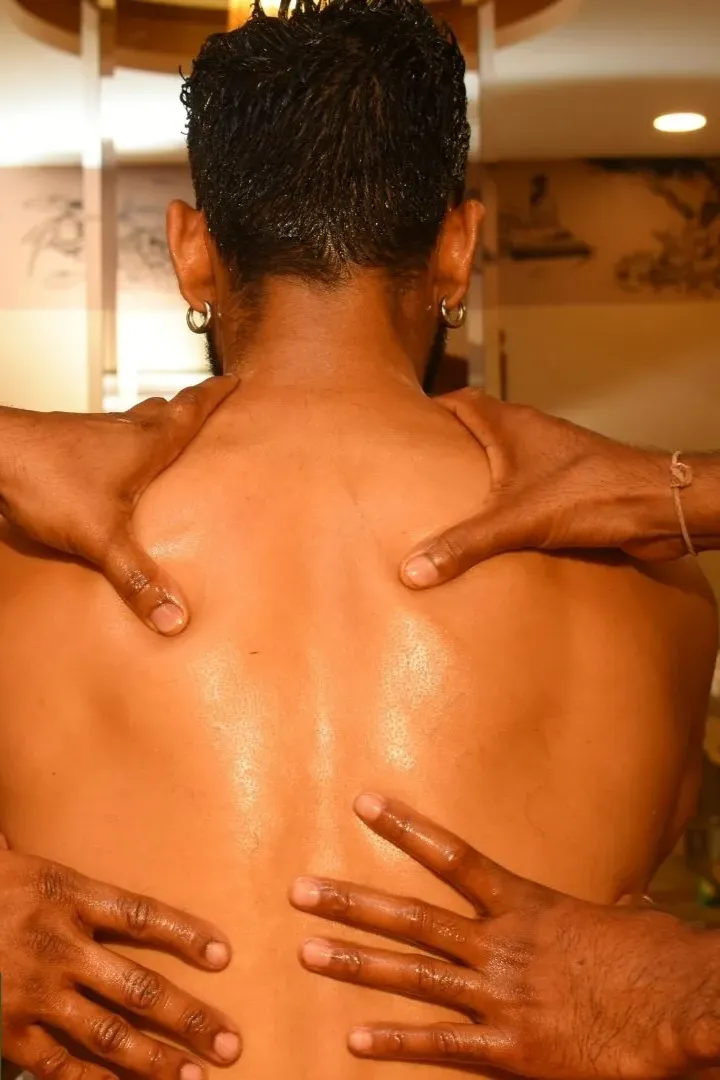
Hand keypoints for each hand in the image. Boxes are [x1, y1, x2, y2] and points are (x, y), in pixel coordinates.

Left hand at [0, 375, 237, 633]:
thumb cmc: (47, 479)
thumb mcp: (100, 537)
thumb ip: (137, 577)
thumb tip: (174, 617)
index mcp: (145, 441)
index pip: (190, 409)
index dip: (214, 396)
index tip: (234, 382)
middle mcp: (122, 429)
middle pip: (165, 411)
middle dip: (189, 411)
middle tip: (207, 414)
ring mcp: (92, 434)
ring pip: (133, 423)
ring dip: (153, 429)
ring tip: (167, 447)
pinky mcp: (67, 444)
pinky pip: (106, 439)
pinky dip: (121, 447)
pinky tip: (114, 472)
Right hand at [0, 845, 240, 1079]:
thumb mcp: (27, 866)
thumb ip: (77, 883)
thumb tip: (114, 871)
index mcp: (68, 895)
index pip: (142, 915)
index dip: (185, 935)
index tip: (223, 955)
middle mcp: (57, 946)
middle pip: (138, 985)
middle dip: (189, 1017)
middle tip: (231, 1041)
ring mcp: (32, 994)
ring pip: (108, 1033)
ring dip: (157, 1060)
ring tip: (197, 1076)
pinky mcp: (7, 1033)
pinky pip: (60, 1067)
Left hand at [291, 794, 709, 1079]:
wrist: (681, 1010)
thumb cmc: (659, 962)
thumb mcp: (630, 921)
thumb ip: (607, 911)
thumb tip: (625, 898)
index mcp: (526, 906)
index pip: (453, 856)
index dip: (404, 828)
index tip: (363, 804)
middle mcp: (501, 946)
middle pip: (412, 917)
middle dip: (351, 902)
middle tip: (298, 891)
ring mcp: (500, 997)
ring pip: (412, 975)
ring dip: (356, 964)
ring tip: (307, 952)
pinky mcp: (509, 1051)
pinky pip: (441, 1047)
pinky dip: (396, 1045)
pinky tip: (353, 1042)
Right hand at [400, 390, 680, 587]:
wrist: (657, 506)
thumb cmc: (593, 493)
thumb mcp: (516, 521)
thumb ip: (463, 544)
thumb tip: (412, 570)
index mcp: (511, 425)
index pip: (461, 401)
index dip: (431, 411)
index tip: (402, 430)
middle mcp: (530, 434)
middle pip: (479, 430)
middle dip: (449, 450)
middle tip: (415, 474)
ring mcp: (552, 459)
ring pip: (504, 461)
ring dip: (480, 479)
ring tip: (446, 505)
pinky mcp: (569, 486)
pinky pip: (526, 489)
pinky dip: (507, 503)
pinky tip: (495, 532)